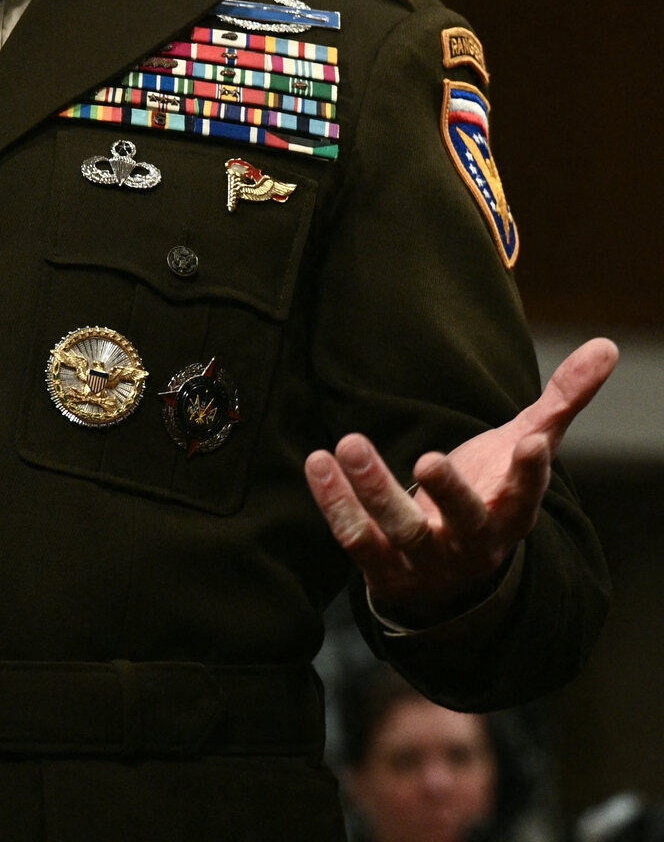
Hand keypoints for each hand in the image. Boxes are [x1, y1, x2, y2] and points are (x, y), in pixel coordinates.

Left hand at [304, 338, 617, 627]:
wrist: (453, 578)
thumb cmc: (492, 495)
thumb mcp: (527, 450)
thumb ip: (562, 401)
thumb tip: (607, 345)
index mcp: (510, 514)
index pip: (526, 497)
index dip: (530, 474)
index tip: (530, 444)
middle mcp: (472, 544)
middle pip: (465, 524)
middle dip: (450, 493)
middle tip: (429, 457)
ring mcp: (426, 560)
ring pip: (401, 531)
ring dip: (373, 489)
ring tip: (346, 442)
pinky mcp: (382, 568)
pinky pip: (355, 537)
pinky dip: (334, 500)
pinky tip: (317, 460)